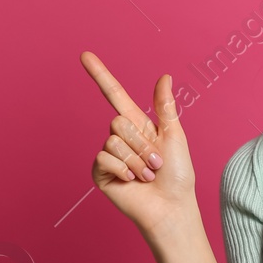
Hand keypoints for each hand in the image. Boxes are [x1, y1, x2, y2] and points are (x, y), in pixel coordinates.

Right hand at [80, 51, 196, 236]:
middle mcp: (121, 137)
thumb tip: (164, 76)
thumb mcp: (175, 136)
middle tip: (156, 162)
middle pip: (118, 121)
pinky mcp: (101, 173)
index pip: (115, 94)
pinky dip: (123, 169)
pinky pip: (104, 158)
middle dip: (141, 143)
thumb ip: (165, 107)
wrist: (171, 207)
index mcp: (138, 125)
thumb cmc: (177, 175)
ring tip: (147, 174)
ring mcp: (109, 155)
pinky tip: (131, 181)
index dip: (100, 74)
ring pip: (113, 141)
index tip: (85, 55)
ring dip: (136, 160)